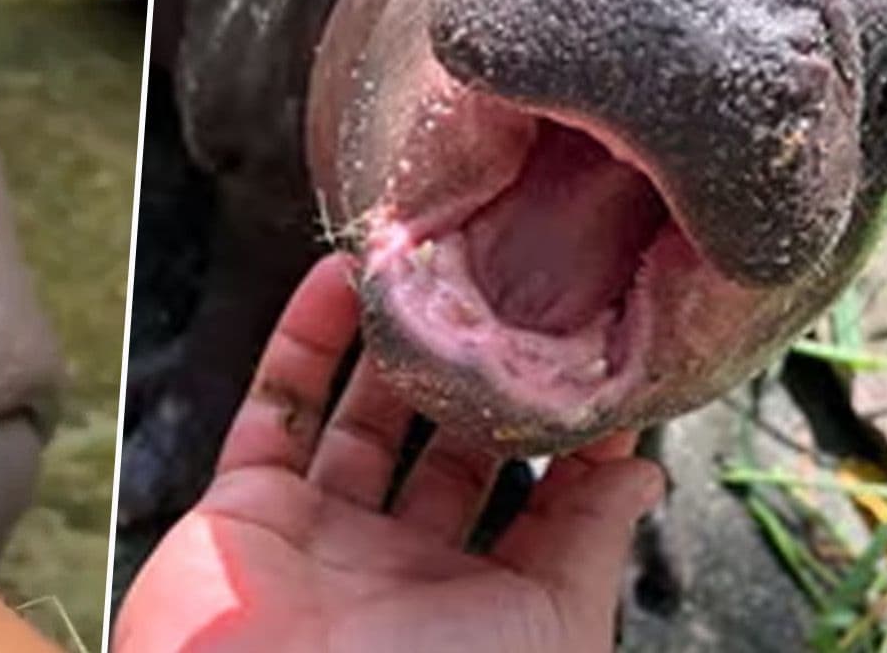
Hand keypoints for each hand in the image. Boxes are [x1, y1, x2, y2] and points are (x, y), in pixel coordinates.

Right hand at [116, 255, 663, 652]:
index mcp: (483, 606)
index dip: (564, 431)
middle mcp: (403, 568)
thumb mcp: (549, 626)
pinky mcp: (243, 507)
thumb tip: (643, 470)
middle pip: (448, 450)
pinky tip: (341, 278)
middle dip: (476, 375)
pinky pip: (276, 407)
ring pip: (362, 416)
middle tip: (506, 288)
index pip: (538, 503)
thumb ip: (590, 542)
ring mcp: (320, 535)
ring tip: (429, 269)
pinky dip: (303, 339)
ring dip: (391, 345)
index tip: (591, 348)